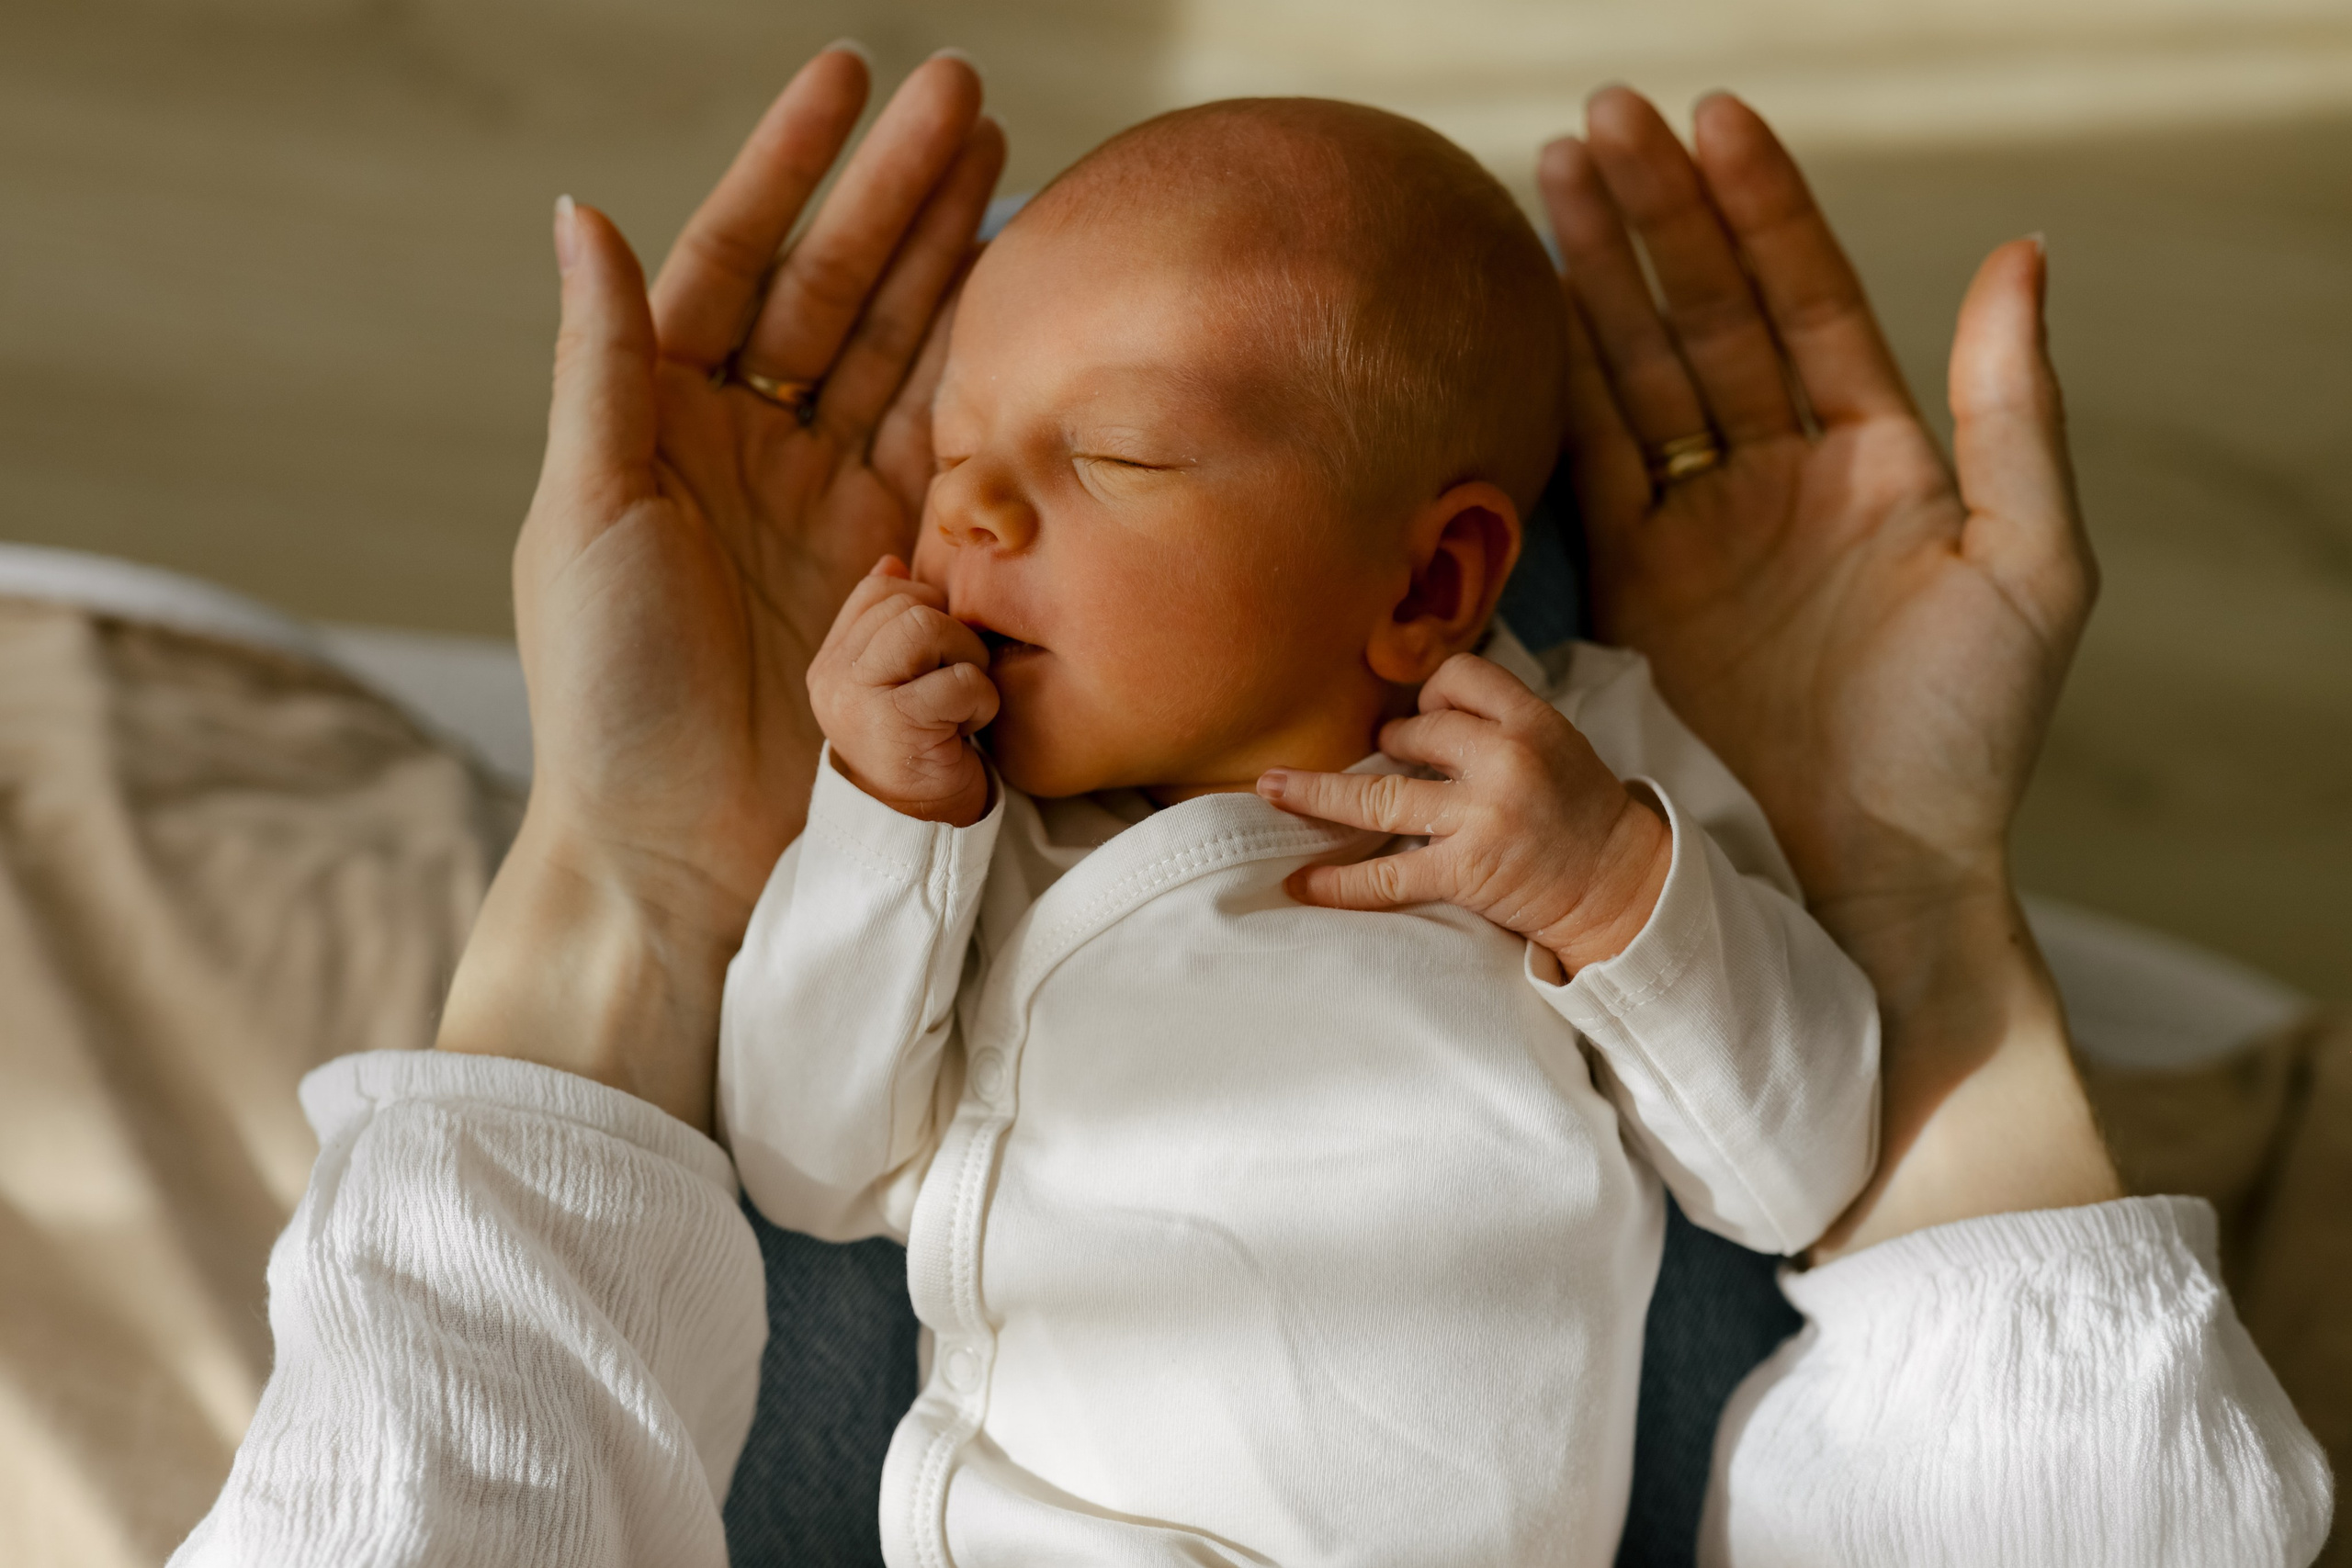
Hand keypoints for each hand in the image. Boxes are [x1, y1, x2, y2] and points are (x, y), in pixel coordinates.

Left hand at [437, 48, 1003, 1130]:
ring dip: (952, 261)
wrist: (681, 853)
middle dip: (898, 193)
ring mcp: (834, 508)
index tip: (847, 78)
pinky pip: (953, 454)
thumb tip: (580, 211)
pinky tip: (1023, 308)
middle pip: (836, 291)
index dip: (790, 167)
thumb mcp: (585, 514)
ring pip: (904, 354)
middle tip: (966, 96)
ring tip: (1008, 168)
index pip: (733, 259)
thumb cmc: (607, 695)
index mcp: (660, 421)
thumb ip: (603, 365)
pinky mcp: (903, 573)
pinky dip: (987, 379)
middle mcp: (752, 450)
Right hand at [810, 557, 997, 824]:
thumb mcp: (895, 684)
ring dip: (966, 660)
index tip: (939, 656)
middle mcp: (834, 677)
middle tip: (957, 681)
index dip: (928, 607)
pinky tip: (967, 728)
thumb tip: (891, 560)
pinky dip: (980, 700)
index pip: (881, 588)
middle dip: (953, 635)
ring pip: (929, 627)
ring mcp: (859, 701)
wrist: (921, 827)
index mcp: (832, 662)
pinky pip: (960, 680)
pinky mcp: (897, 727)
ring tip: (962, 699)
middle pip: (909, 602)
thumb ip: (888, 627)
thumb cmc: (919, 748)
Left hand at [1257, 653, 1668, 973]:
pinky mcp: (1467, 872)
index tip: (1426, 718)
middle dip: (1390, 748)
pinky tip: (1303, 882)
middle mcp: (1505, 761)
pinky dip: (1339, 881)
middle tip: (1393, 767)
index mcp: (1531, 721)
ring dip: (1318, 794)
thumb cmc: (1580, 811)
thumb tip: (1410, 711)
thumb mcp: (1553, 742)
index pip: (1454, 678)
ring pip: (1378, 798)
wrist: (1621, 885)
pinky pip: (1388, 875)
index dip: (1429, 696)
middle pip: (1411, 734)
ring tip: (1274, 790)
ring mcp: (1483, 818)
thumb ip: (1492, 721)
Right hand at [1541, 89, 2117, 1250]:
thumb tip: (2018, 254)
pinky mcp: (1640, 587)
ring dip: (1596, 275)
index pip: (1806, 297)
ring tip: (1548, 173)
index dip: (1760, 207)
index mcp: (1882, 451)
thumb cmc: (1969, 732)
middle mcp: (1783, 473)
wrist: (1871, 864)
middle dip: (1656, 215)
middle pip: (1708, 313)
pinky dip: (1562, 384)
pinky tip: (1533, 309)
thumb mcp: (2033, 564)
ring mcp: (1705, 527)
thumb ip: (2012, 409)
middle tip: (1599, 119)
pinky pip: (1592, 464)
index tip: (1711, 118)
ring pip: (1640, 370)